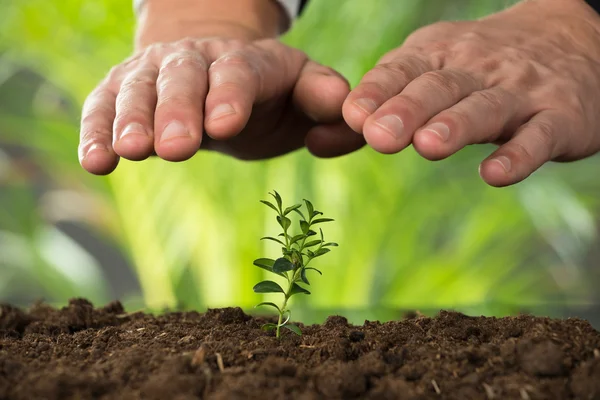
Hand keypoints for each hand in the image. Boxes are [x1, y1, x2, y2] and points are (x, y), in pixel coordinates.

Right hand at [79, 37, 363, 174]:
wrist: (217, 72)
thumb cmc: (269, 94)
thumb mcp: (304, 92)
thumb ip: (328, 100)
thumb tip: (348, 112)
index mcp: (250, 61)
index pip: (241, 72)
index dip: (231, 95)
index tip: (224, 126)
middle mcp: (199, 59)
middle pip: (184, 78)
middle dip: (177, 111)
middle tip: (172, 149)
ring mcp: (157, 71)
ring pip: (139, 89)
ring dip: (132, 120)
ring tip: (129, 152)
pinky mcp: (124, 88)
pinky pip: (105, 105)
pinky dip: (97, 130)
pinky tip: (96, 161)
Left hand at [343, 0, 599, 186]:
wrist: (577, 40)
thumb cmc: (482, 70)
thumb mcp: (429, 75)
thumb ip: (377, 109)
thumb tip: (312, 141)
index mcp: (440, 55)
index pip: (403, 70)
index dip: (377, 91)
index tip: (351, 115)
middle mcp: (477, 69)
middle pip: (439, 88)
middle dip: (407, 110)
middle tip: (378, 136)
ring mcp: (521, 92)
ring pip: (485, 107)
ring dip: (456, 126)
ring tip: (428, 146)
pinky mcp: (560, 117)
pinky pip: (539, 136)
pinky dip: (519, 155)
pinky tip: (495, 174)